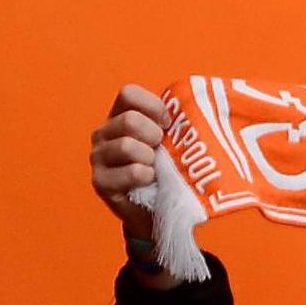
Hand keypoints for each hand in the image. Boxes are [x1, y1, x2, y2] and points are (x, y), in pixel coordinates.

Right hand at [90, 84, 169, 240]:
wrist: (156, 210)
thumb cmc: (166, 169)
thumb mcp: (172, 142)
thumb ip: (179, 123)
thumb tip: (208, 106)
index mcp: (120, 116)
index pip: (128, 93)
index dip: (154, 107)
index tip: (167, 124)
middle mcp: (104, 133)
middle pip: (130, 120)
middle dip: (154, 136)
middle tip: (161, 151)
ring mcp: (98, 157)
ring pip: (127, 146)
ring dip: (150, 158)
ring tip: (154, 168)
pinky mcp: (100, 181)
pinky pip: (132, 172)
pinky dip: (147, 176)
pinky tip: (150, 181)